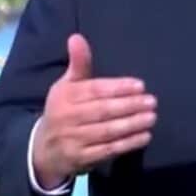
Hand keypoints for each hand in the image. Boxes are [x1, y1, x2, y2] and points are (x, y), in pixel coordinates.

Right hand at [30, 34, 155, 187]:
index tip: (140, 85)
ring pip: (107, 131)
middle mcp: (67, 117)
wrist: (43, 149)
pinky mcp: (81, 158)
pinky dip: (127, 144)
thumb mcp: (66, 86)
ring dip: (132, 124)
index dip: (118, 88)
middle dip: (129, 106)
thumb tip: (76, 37)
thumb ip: (78, 64)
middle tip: (152, 101)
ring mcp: (73, 140)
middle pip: (102, 110)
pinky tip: (144, 136)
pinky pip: (107, 150)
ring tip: (151, 117)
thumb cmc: (63, 110)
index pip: (94, 90)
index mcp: (64, 96)